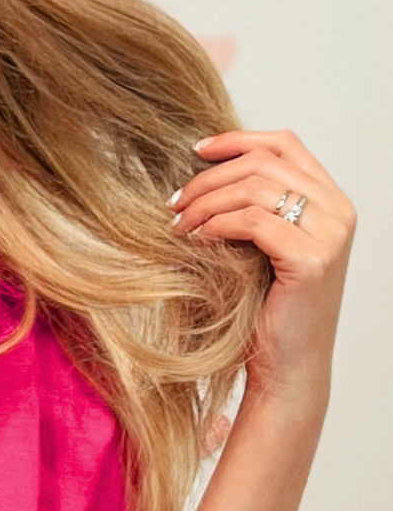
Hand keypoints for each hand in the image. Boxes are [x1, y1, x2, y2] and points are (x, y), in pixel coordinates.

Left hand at [167, 129, 355, 416]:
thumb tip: (200, 180)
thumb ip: (250, 212)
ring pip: (256, 188)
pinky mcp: (310, 260)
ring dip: (205, 203)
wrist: (286, 370)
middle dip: (208, 178)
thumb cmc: (267, 316)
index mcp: (330, 201)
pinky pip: (254, 222)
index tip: (194, 151)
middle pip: (264, 163)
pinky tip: (194, 241)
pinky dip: (217, 225)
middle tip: (172, 203)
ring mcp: (330, 235)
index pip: (285, 145)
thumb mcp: (259, 252)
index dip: (237, 140)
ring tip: (176, 226)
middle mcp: (338, 211)